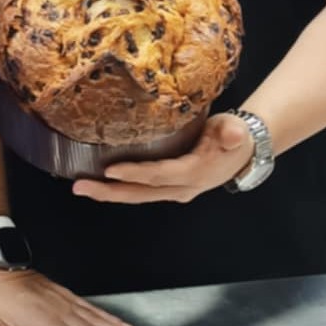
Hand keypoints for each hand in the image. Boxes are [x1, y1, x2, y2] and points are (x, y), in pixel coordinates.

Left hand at [72, 113, 254, 205]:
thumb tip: (234, 134)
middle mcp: (182, 188)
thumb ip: (233, 132)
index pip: (159, 175)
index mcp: (194, 174)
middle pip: (140, 192)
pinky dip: (119, 188)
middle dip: (109, 192)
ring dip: (109, 193)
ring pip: (138, 195)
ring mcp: (175, 191)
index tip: (109, 169)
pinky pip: (141, 190)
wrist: (245, 150)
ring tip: (81, 187)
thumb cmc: (235, 136)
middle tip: (80, 187)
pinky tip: (100, 182)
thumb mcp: (236, 130)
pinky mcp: (169, 187)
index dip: (134, 174)